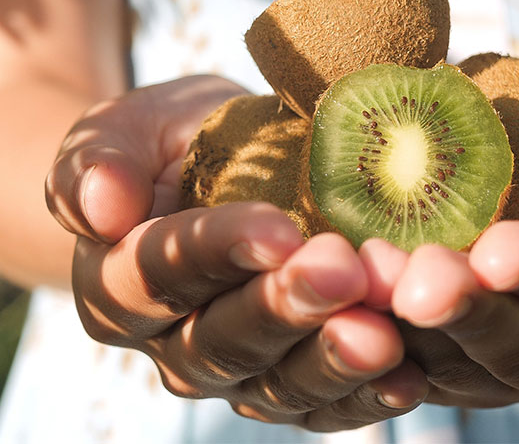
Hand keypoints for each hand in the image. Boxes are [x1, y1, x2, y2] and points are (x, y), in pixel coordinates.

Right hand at [45, 75, 426, 430]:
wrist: (217, 173)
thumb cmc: (173, 146)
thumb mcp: (127, 128)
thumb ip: (98, 160)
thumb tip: (101, 205)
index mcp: (118, 281)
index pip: (160, 272)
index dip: (218, 251)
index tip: (278, 230)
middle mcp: (171, 340)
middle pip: (223, 339)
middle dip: (285, 308)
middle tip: (342, 273)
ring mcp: (234, 369)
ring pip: (276, 383)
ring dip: (331, 360)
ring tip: (383, 335)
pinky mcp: (287, 381)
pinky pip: (321, 403)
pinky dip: (363, 395)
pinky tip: (407, 377)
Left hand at [380, 98, 518, 408]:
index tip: (498, 249)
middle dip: (473, 315)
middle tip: (420, 280)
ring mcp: (514, 376)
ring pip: (464, 369)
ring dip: (415, 333)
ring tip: (371, 284)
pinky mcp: (460, 373)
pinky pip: (420, 370)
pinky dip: (383, 345)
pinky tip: (347, 309)